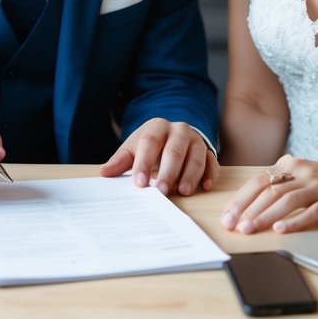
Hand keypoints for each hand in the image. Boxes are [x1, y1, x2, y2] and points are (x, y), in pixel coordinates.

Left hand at [99, 118, 218, 196]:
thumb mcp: (134, 148)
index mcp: (157, 126)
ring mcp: (196, 141)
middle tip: (162, 191)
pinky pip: (213, 162)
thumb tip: (105, 173)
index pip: (150, 142)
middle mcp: (179, 130)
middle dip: (168, 172)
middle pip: (174, 151)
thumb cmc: (150, 145)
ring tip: (182, 191)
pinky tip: (206, 186)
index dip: (144, 162)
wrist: (173, 135)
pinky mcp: (208, 152)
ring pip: (196, 157)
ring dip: (190, 175)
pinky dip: (211, 175)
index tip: (139, 182)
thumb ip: (121, 161)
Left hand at [220, 155, 317, 234]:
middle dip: (247, 210)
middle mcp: (301, 173)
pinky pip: (311, 211)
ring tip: (250, 230)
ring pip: (286, 201)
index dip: (240, 199)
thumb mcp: (303, 175)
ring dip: (265, 216)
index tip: (227, 216)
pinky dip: (295, 222)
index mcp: (290, 166)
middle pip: (268, 191)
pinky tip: (282, 231)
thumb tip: (252, 204)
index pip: (258, 182)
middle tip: (232, 226)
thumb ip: (282, 184)